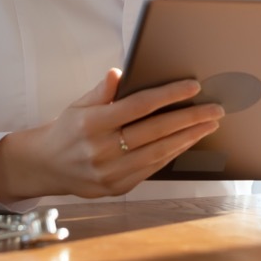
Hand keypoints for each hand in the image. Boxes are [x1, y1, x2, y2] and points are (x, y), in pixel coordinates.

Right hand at [0, 68, 223, 202]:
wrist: (46, 166)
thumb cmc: (68, 129)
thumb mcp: (79, 104)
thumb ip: (102, 90)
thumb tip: (119, 72)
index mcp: (92, 124)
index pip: (138, 106)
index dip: (168, 95)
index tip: (193, 86)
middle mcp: (101, 150)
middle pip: (155, 131)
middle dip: (189, 118)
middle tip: (214, 109)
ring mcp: (110, 172)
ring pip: (158, 153)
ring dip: (188, 138)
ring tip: (209, 125)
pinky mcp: (117, 188)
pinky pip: (152, 169)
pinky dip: (173, 154)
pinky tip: (188, 141)